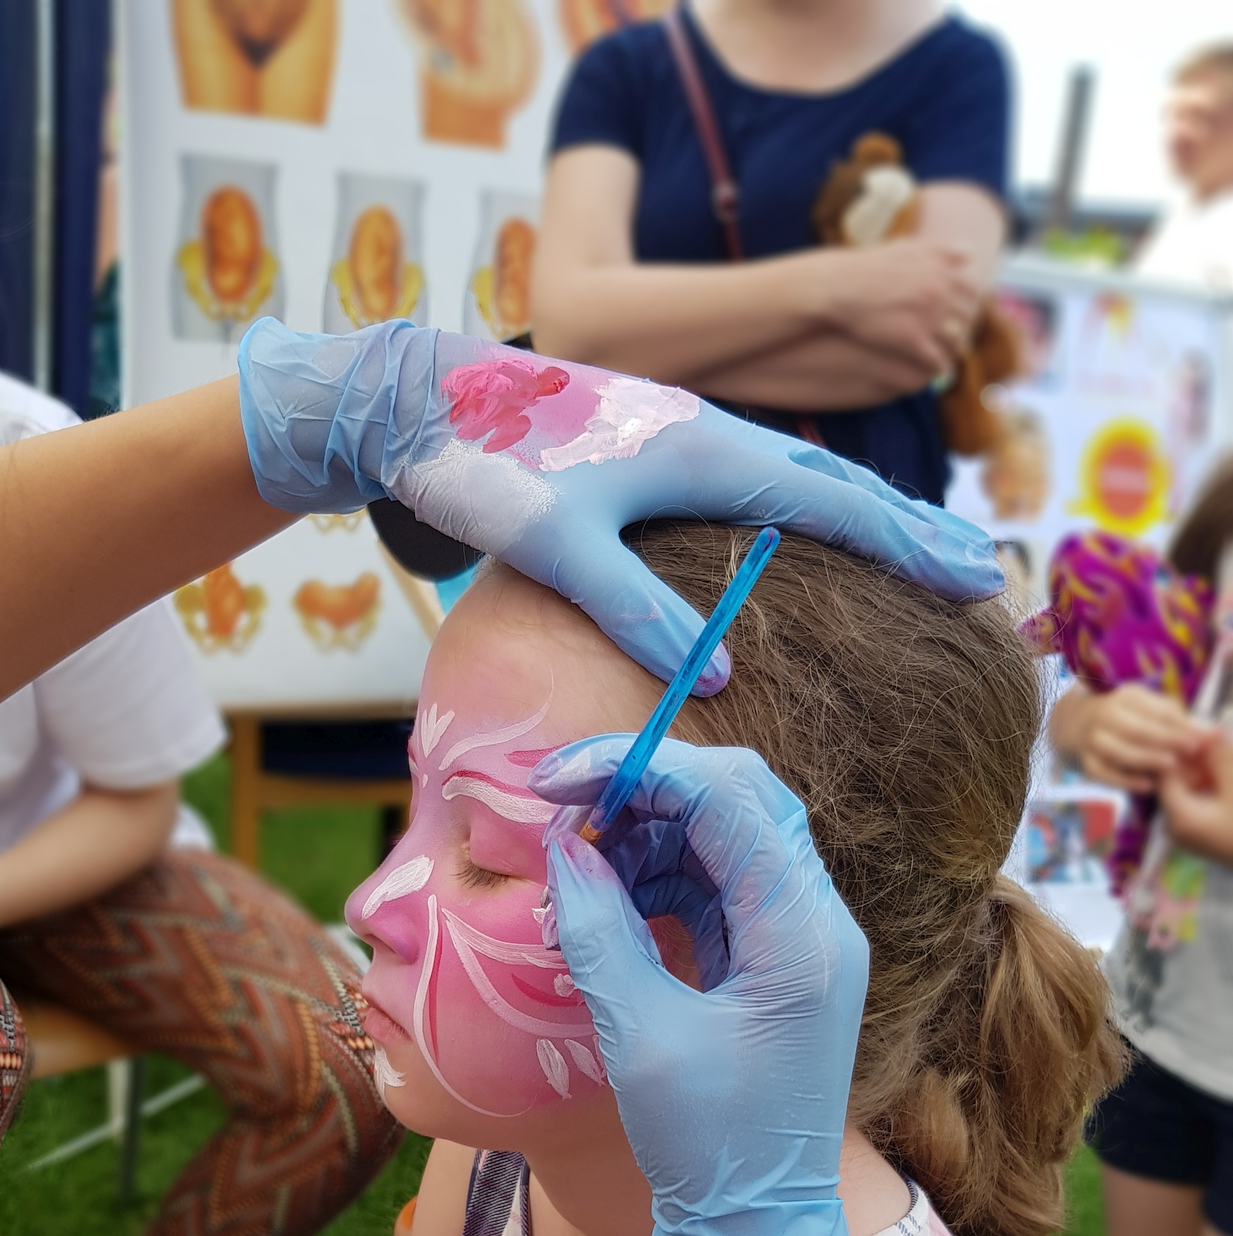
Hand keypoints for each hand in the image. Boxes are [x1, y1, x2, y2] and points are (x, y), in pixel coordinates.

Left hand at [236, 319, 1002, 693]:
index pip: (835, 504)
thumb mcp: (557, 544)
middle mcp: (710, 434)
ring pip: (800, 478)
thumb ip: (635, 608)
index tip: (976, 577)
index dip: (908, 546)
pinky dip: (805, 509)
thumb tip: (721, 676)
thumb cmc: (481, 463)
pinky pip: (757, 479)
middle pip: (837, 485)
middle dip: (912, 529)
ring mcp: (685, 436)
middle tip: (983, 569)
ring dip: (865, 516)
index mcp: (704, 451)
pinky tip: (809, 533)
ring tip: (920, 550)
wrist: (417, 395)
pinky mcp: (655, 448)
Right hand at [532, 736, 868, 1235]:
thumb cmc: (707, 1146)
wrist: (756, 1229)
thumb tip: (560, 849)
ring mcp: (803, 939)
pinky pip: (721, 883)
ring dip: (649, 834)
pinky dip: (662, 876)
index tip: (557, 780)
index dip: (639, 769)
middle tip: (563, 811)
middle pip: (739, 798)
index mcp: (801, 935)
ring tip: (578, 868)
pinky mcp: (778, 961)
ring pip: (728, 834)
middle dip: (645, 790)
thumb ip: (598, 932)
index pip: (730, 796)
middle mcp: (817, 922)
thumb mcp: (640, 1037)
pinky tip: (609, 901)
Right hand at [818, 238, 980, 378]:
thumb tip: (970, 253)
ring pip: (955, 339)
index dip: (970, 305)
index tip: (963, 314)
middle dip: (965, 328)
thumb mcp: (909, 248)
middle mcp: (939, 292)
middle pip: (967, 317)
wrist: (840, 286)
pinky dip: (940, 367)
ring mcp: (927, 316)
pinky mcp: (912, 340)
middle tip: (960, 338)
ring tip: (951, 355)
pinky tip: (937, 371)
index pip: (972, 292)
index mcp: (941, 270)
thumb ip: (941, 251)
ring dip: (955, 349)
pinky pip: (936, 359)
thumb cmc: (870, 267)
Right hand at [1051, 681, 1216, 792]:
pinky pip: (1103, 773)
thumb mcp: (1147, 707)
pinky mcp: (1085, 761)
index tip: (1202, 738)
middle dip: (1166, 740)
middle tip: (1191, 752)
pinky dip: (1124, 780)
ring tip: (1170, 767)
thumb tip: (1212, 734)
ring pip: (1119, 750)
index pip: (1156, 711)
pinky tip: (1147, 786)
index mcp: (1127, 697)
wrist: (1074, 722)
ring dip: (1146, 758)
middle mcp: (1105, 714)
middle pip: (1137, 729)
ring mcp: (1092, 739)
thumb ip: (1178, 720)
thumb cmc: (1124, 715)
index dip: (1180, 725)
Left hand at [1160, 731, 1232, 863]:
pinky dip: (1213, 785)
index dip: (1180, 748)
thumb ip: (1221, 760)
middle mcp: (1177, 827)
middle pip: (1178, 782)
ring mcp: (1191, 832)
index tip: (1200, 729)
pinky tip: (1226, 770)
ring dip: (1207, 770)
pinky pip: (1202, 803)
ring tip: (1223, 751)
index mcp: (1178, 817)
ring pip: (1192, 791)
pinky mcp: (1205, 834)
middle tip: (1215, 737)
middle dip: (1196, 758)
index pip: (1165, 773)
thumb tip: (1210, 730)